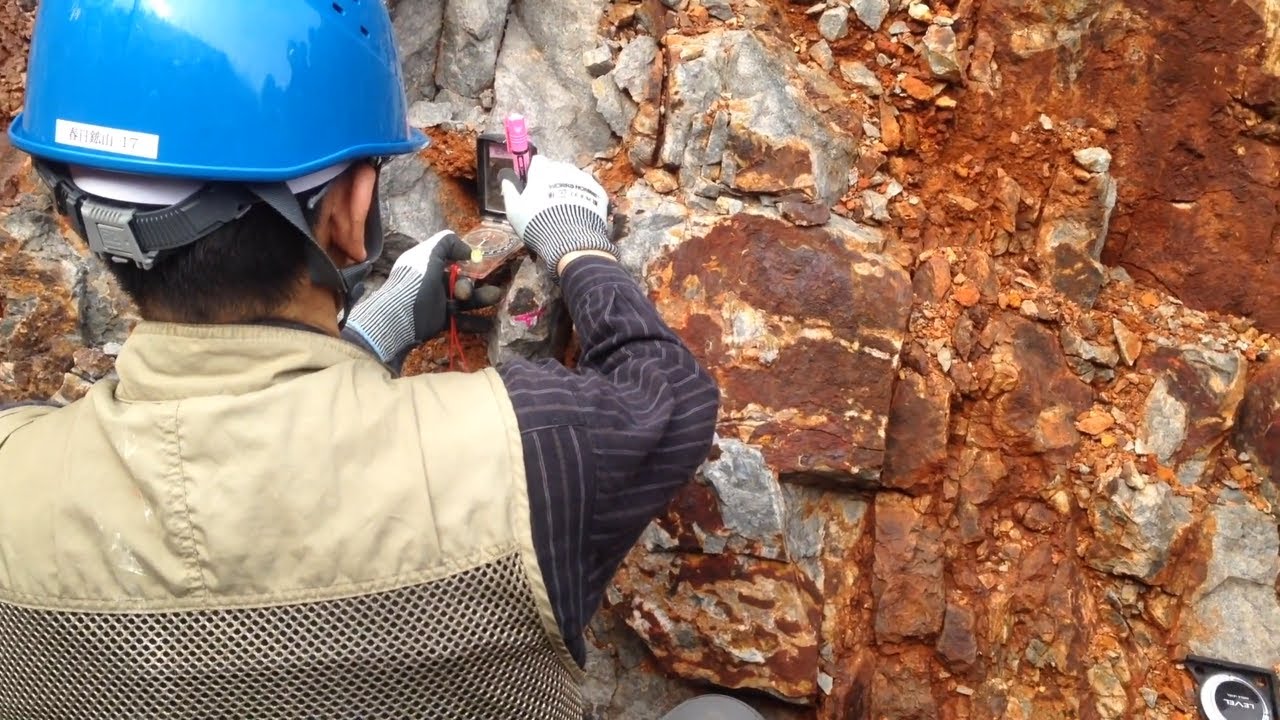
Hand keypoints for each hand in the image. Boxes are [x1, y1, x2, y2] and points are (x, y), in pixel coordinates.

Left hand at [346, 230, 499, 362]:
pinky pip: (460, 319)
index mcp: (426, 263)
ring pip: (463, 300)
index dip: (463, 259)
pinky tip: (489, 323)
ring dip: (480, 298)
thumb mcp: (429, 253)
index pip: (448, 257)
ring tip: (496, 297)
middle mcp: (431, 281)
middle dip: (471, 284)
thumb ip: (447, 242)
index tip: (476, 261)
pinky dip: (474, 321)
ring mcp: (435, 302)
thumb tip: (468, 251)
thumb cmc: (415, 282)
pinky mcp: (438, 321)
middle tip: (469, 291)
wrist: (400, 318)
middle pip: (459, 280)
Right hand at [500, 155, 617, 280]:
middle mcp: (564, 170)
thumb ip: (509, 191)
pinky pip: (589, 189)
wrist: (570, 242)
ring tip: (566, 207)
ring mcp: (583, 179)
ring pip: (575, 177)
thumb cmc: (537, 224)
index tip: (534, 185)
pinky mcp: (598, 191)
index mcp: (542, 171)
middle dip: (553, 178)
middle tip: (550, 199)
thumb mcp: (514, 210)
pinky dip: (584, 196)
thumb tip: (505, 179)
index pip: (538, 161)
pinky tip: (580, 212)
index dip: (535, 172)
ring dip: (570, 186)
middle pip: (557, 168)